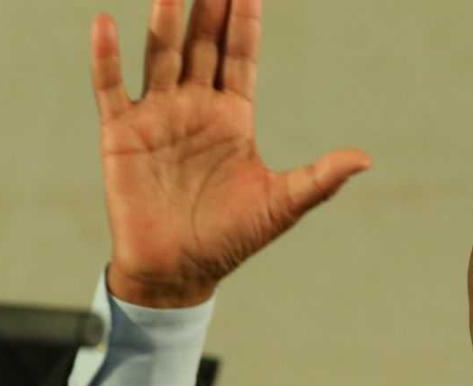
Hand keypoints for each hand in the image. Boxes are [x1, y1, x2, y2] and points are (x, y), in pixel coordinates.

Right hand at [91, 0, 371, 305]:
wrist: (178, 272)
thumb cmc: (231, 239)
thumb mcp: (281, 206)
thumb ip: (320, 179)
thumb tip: (365, 159)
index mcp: (233, 118)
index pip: (240, 58)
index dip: (245, 23)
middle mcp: (195, 108)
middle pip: (202, 46)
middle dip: (208, 8)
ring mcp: (157, 117)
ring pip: (161, 57)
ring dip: (166, 23)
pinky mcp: (121, 134)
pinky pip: (111, 88)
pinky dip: (107, 57)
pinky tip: (106, 24)